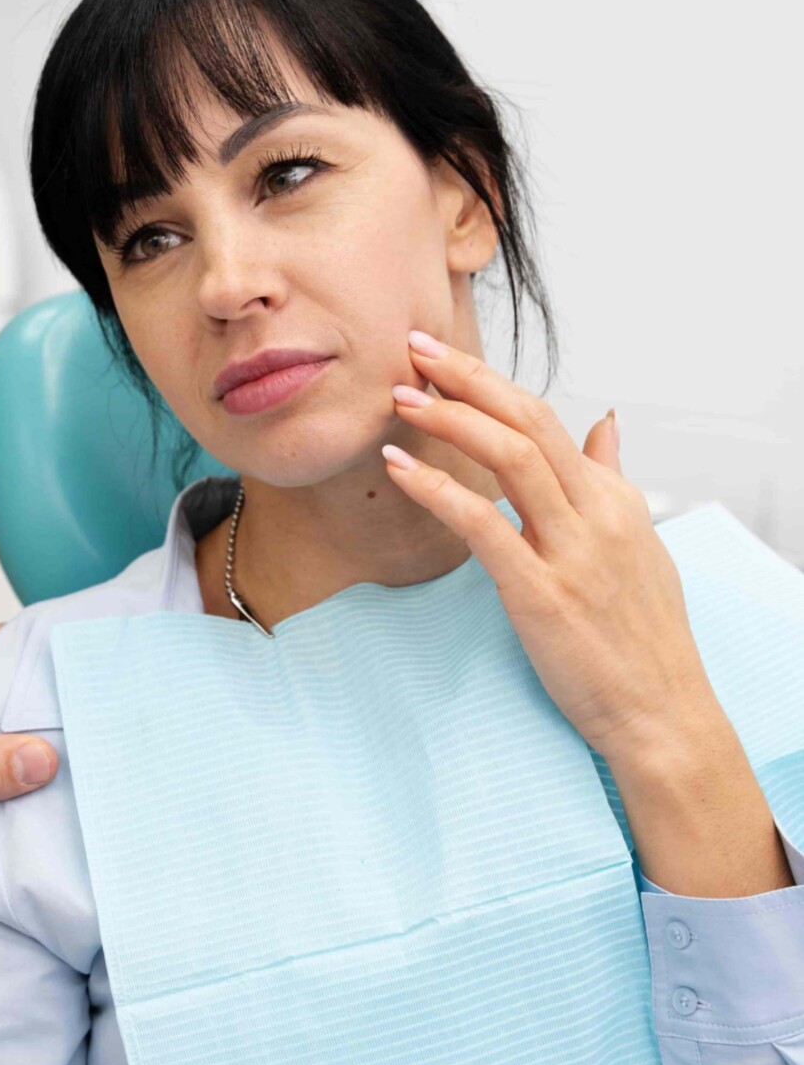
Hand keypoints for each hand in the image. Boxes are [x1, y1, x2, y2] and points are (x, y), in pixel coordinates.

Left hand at [383, 330, 711, 758]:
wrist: (663, 715)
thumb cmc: (644, 637)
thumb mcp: (639, 545)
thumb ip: (612, 480)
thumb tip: (605, 423)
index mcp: (614, 501)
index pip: (545, 419)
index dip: (489, 384)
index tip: (441, 359)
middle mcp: (597, 514)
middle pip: (527, 421)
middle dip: (467, 378)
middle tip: (413, 349)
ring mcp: (572, 552)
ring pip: (510, 457)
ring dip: (450, 420)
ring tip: (401, 399)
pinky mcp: (542, 593)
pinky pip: (482, 524)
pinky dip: (437, 488)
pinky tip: (400, 469)